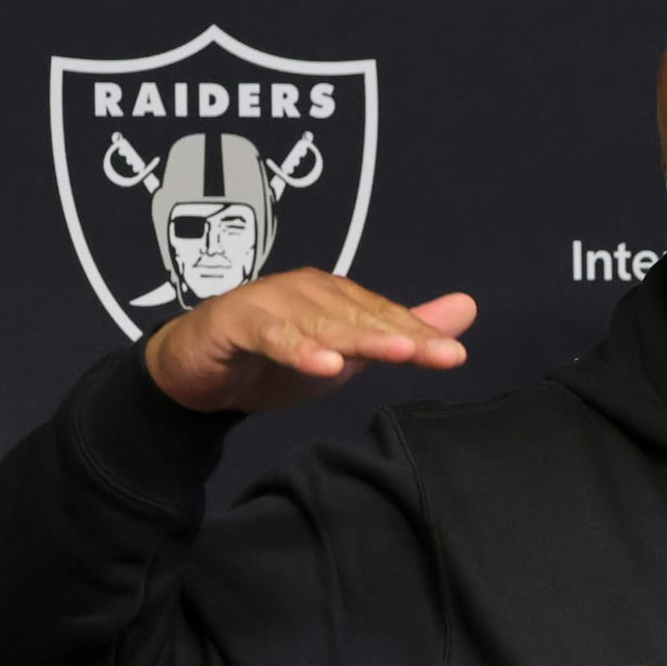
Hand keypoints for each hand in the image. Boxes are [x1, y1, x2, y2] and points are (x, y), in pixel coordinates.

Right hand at [144, 267, 476, 413]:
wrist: (198, 374)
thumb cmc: (277, 357)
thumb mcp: (349, 352)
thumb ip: (402, 332)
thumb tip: (468, 306)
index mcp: (336, 296)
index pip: (385, 316)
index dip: (420, 335)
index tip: (454, 354)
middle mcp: (306, 291)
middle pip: (360, 317)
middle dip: (402, 335)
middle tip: (440, 353)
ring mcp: (269, 303)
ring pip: (320, 324)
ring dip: (358, 338)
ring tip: (396, 352)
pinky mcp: (234, 322)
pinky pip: (270, 336)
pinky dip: (297, 349)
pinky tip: (323, 365)